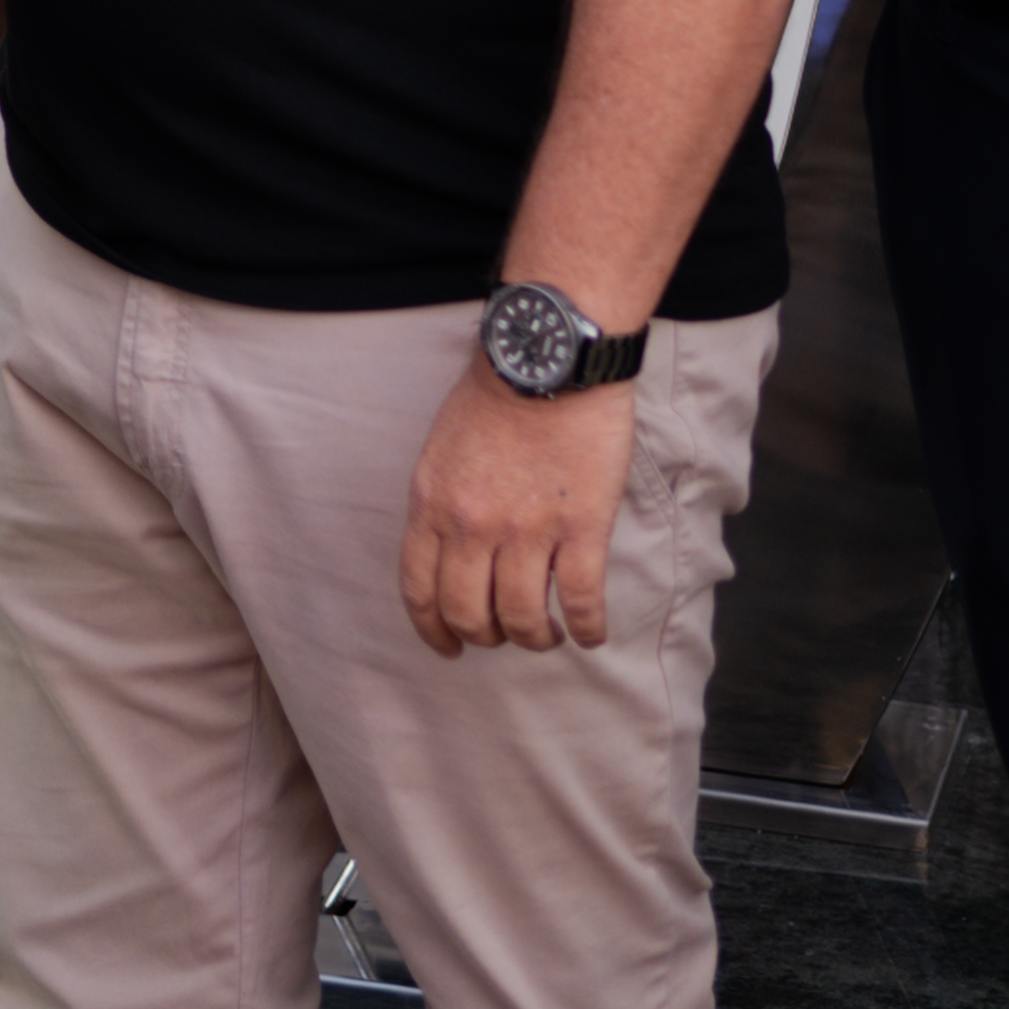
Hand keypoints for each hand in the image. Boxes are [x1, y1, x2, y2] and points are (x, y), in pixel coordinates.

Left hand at [401, 356, 640, 655]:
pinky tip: (590, 633)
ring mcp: (527, 530)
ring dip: (535, 638)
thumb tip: (450, 551)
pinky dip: (585, 628)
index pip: (419, 589)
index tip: (448, 647)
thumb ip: (441, 504)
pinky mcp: (581, 528)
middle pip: (468, 613)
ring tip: (548, 635)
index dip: (433, 629)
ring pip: (523, 618)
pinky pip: (580, 601)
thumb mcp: (440, 452)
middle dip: (485, 636)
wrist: (549, 362)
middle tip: (503, 635)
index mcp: (431, 505)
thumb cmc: (495, 398)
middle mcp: (472, 526)